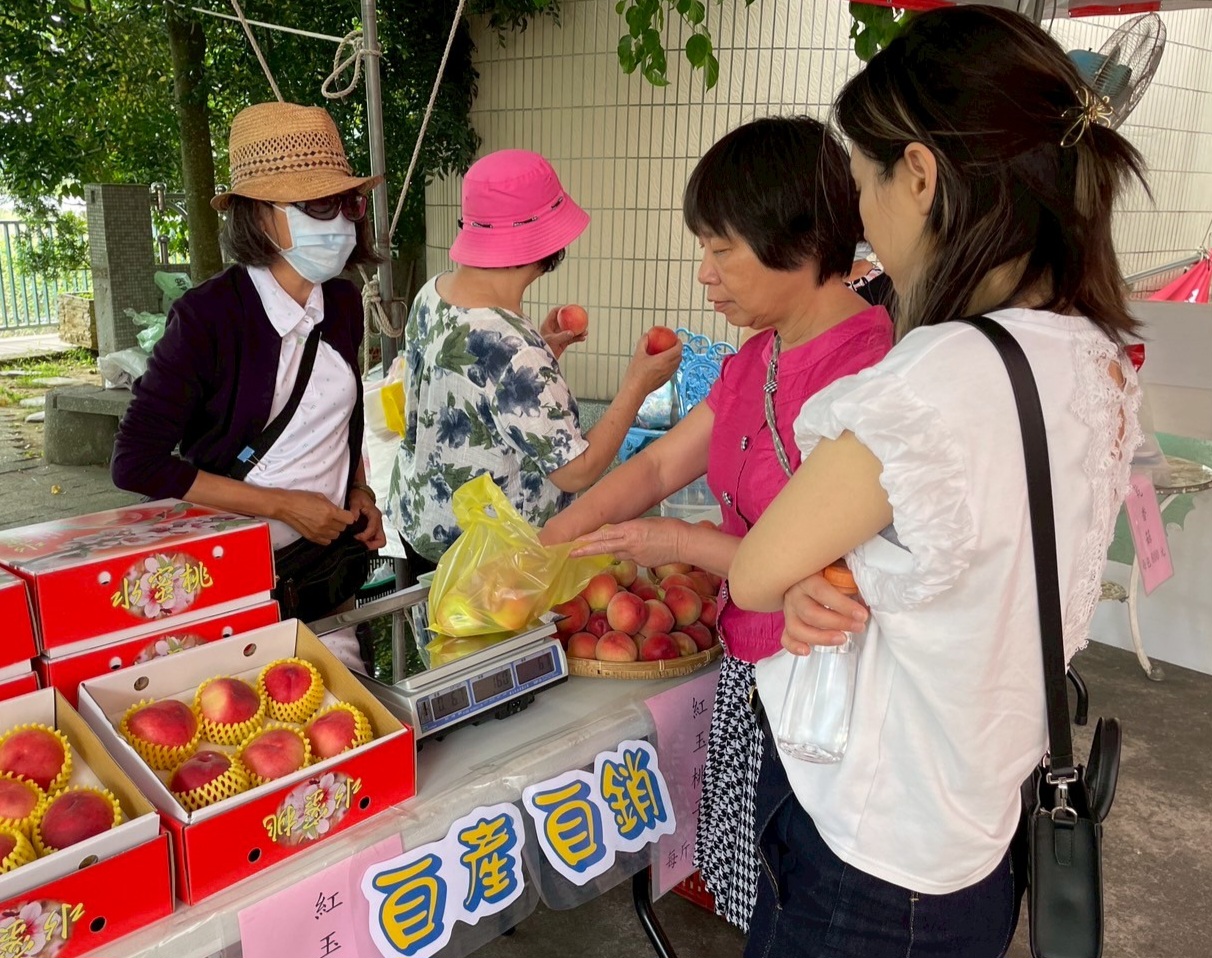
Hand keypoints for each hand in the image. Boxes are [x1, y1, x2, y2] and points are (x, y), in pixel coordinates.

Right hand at [274, 490, 354, 545]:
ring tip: (327, 523)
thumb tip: (339, 511)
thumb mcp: (320, 497)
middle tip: (334, 517)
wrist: (285, 506)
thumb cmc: (301, 498)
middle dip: (341, 522)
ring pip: (336, 535)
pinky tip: (322, 530)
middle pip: (343, 528)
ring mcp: (319, 532)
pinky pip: (326, 542)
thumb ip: (332, 506)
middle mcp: (326, 523)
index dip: (348, 516)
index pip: (350, 519)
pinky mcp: (312, 537)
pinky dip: (327, 537)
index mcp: (330, 512)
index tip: (345, 514)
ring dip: (334, 530)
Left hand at [348, 487, 386, 548]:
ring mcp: (377, 525)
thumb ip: (354, 510)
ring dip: (371, 544)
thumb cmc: (359, 496)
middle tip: (361, 544)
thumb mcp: (355, 501)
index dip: (365, 536)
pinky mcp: (373, 527)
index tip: (355, 537)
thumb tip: (353, 520)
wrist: (361, 492)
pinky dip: (368, 541)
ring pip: (379, 540)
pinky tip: (359, 539)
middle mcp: (378, 522)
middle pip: (381, 539)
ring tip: (359, 543)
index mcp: (375, 516)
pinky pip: (374, 537)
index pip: (373, 530)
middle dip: (372, 545)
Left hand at [539, 306, 586, 360]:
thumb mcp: (552, 341)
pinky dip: (577, 338)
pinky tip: (583, 338)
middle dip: (573, 319)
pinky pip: (572, 338)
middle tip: (581, 317)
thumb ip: (562, 336)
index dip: (562, 309)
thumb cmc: (543, 348)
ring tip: (585, 331)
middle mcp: (554, 329)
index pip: (555, 312)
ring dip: (578, 330)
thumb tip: (572, 333)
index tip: (570, 308)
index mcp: (548, 324)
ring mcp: (559, 335)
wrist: (543, 359)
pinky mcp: (563, 342)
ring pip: (570, 330)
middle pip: (565, 320)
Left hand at [569, 517, 688, 567]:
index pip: (603, 535)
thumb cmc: (668, 527)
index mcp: (629, 529)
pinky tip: (642, 549)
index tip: (574, 542)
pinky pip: (630, 558)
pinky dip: (630, 554)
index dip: (588, 539)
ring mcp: (635, 555)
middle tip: (571, 553)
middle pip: (603, 547)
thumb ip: (630, 530)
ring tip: (614, 546)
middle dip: (586, 550)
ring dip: (612, 550)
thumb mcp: (645, 522)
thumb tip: (620, 536)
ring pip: (617, 553)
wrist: (684, 542)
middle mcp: (629, 543)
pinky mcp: (642, 563)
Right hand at [622, 332, 680, 395]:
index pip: (678, 350)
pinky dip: (672, 365)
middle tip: (673, 346)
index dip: (679, 343)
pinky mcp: (665, 381)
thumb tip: (647, 336)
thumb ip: (643, 343)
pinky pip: (672, 371)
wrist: (635, 390)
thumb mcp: (638, 355)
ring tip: (670, 354)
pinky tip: (664, 364)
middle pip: (679, 357)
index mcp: (664, 360)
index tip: (676, 340)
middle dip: (678, 350)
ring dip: (676, 358)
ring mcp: (667, 375)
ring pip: (677, 365)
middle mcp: (668, 368)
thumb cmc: (636, 374)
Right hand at [780, 572, 867, 655]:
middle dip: (838, 623)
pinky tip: (807, 650)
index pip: (822, 592)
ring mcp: (790, 610)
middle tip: (858, 627)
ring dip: (820, 638)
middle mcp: (794, 594)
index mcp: (806, 577)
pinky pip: (786, 637)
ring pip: (797, 628)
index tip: (862, 615)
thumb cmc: (827, 571)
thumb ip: (849, 581)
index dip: (842, 606)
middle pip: (810, 613)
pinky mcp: (789, 621)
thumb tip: (865, 599)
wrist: (807, 571)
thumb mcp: (839, 569)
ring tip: (842, 639)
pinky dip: (794, 646)